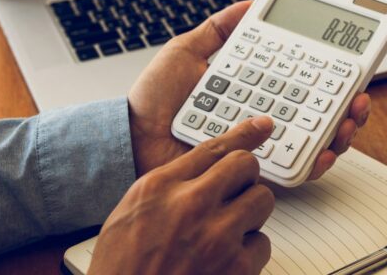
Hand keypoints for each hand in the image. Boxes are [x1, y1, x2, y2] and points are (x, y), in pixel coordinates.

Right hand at [90, 117, 275, 274]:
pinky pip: (263, 243)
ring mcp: (217, 236)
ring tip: (226, 232)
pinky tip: (225, 262)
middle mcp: (190, 204)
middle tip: (236, 194)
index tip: (262, 126)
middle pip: (244, 165)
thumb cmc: (123, 270)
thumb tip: (201, 170)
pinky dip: (249, 253)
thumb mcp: (128, 216)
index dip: (243, 134)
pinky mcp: (237, 267)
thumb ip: (166, 187)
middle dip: (245, 177)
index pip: (212, 148)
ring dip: (249, 213)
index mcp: (159, 188)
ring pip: (261, 200)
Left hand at [126, 0, 370, 177]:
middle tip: (358, 94)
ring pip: (316, 141)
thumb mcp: (186, 53)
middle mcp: (264, 118)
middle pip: (320, 112)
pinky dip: (316, 160)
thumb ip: (218, 30)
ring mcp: (262, 146)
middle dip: (349, 104)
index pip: (302, 81)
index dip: (329, 72)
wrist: (132, 140)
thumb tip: (248, 3)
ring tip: (347, 119)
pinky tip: (324, 148)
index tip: (347, 59)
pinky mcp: (254, 171)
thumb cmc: (154, 103)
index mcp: (253, 89)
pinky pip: (295, 169)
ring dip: (341, 130)